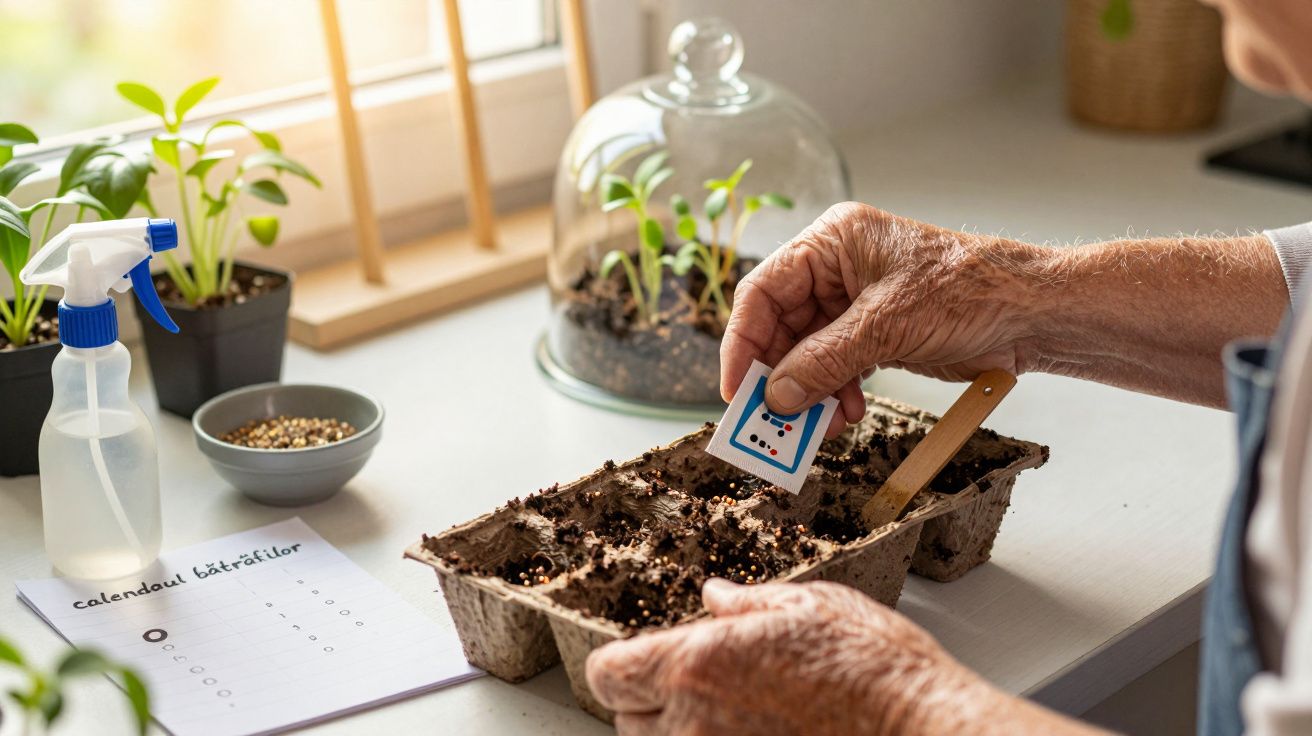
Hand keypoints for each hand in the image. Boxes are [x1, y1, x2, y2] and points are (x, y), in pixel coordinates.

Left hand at [585, 579, 985, 735]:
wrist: (920, 729)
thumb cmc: (873, 669)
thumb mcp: (810, 607)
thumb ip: (747, 605)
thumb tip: (715, 597)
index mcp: (698, 663)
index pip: (609, 675)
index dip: (621, 667)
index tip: (641, 662)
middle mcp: (694, 723)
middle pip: (626, 720)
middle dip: (650, 702)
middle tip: (697, 686)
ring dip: (677, 733)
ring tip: (729, 715)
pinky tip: (751, 734)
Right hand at [722, 203, 1038, 434]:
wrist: (1031, 313)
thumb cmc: (970, 291)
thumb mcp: (886, 326)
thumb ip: (823, 361)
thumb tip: (776, 394)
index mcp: (832, 241)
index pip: (763, 290)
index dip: (743, 342)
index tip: (736, 388)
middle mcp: (836, 268)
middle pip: (781, 325)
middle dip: (779, 375)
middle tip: (770, 418)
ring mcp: (854, 302)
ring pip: (806, 352)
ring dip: (807, 391)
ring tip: (816, 424)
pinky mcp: (874, 332)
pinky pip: (834, 366)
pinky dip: (833, 393)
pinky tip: (844, 414)